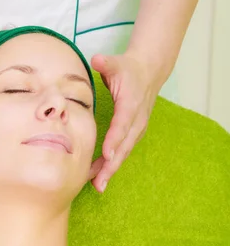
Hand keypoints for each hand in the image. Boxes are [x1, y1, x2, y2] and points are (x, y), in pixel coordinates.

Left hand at [89, 51, 162, 192]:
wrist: (148, 72)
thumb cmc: (128, 68)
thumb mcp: (116, 63)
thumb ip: (106, 63)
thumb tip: (97, 60)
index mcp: (131, 103)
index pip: (123, 123)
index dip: (115, 139)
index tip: (106, 155)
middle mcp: (137, 119)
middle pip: (124, 145)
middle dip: (112, 165)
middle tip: (99, 183)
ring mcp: (137, 128)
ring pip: (124, 151)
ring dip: (111, 169)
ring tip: (97, 185)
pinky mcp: (134, 133)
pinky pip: (123, 150)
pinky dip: (112, 163)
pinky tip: (99, 176)